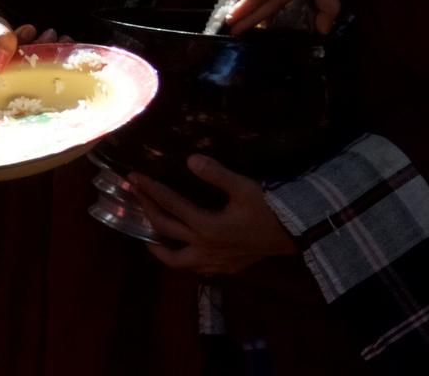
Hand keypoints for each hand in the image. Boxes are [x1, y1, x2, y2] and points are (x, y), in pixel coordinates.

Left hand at [130, 156, 297, 275]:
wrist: (295, 235)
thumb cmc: (270, 209)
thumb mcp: (243, 187)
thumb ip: (216, 174)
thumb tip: (190, 159)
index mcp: (207, 226)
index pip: (169, 204)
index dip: (149, 189)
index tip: (133, 177)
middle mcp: (204, 247)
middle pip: (164, 230)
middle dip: (147, 210)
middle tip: (136, 195)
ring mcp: (213, 261)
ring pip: (176, 260)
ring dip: (158, 248)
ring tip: (148, 237)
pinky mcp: (224, 268)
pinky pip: (194, 268)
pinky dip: (182, 259)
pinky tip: (182, 250)